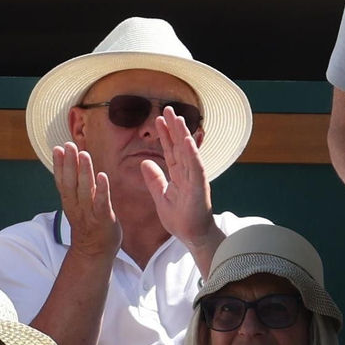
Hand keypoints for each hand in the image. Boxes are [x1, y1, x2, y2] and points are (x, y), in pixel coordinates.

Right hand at [52, 143, 120, 259]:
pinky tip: (102, 175)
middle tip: (69, 145)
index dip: (59, 164)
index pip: (61, 181)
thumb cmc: (88, 224)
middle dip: (69, 163)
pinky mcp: (104, 219)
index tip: (57, 147)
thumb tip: (74, 165)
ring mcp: (90, 213)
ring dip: (84, 171)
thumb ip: (77, 187)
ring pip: (85, 190)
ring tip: (84, 154)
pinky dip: (101, 189)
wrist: (94, 253)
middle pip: (70, 182)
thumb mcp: (77, 205)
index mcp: (69, 202)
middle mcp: (76, 207)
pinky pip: (102, 203)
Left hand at [140, 108, 212, 246]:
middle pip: (180, 146)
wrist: (191, 236)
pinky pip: (195, 167)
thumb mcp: (161, 196)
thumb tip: (144, 162)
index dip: (165, 135)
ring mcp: (195, 178)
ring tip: (177, 117)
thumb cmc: (180, 218)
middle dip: (174, 127)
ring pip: (188, 152)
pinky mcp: (199, 186)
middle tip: (167, 109)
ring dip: (183, 134)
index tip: (158, 119)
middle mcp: (188, 172)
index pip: (171, 150)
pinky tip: (187, 140)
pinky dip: (192, 153)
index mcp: (179, 174)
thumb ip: (154, 179)